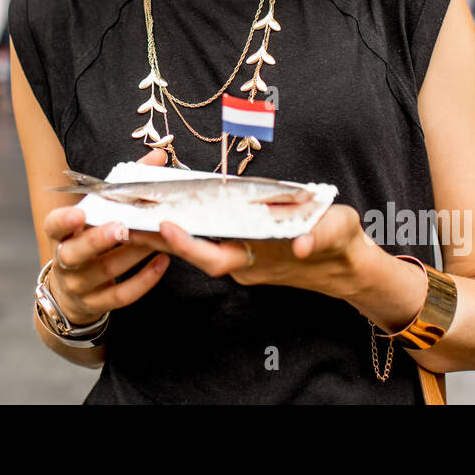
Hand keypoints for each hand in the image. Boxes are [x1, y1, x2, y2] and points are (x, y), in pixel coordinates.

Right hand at [42, 148, 170, 324]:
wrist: (71, 293)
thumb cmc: (87, 241)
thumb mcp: (95, 215)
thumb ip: (123, 185)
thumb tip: (157, 157)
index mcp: (60, 236)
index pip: (53, 227)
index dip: (63, 221)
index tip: (78, 213)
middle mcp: (66, 262)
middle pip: (77, 253)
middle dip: (99, 240)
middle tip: (121, 228)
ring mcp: (80, 286)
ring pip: (106, 272)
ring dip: (132, 254)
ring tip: (155, 238)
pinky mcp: (98, 304)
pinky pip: (122, 295)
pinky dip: (144, 280)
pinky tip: (163, 262)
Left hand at [154, 203, 379, 299]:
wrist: (349, 267)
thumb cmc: (343, 245)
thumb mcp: (338, 232)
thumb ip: (320, 235)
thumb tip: (303, 243)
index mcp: (261, 260)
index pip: (215, 257)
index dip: (189, 244)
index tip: (166, 224)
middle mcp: (245, 263)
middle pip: (194, 253)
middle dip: (160, 238)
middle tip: (125, 217)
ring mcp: (243, 259)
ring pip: (198, 246)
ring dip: (167, 232)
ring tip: (134, 210)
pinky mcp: (245, 250)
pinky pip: (209, 240)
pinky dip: (187, 227)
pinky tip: (169, 207)